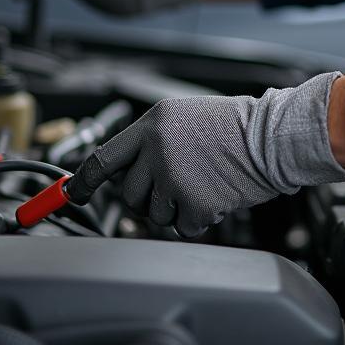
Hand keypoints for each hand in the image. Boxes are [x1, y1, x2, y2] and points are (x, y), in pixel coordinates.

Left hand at [68, 73, 344, 236]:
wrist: (272, 137)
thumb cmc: (236, 127)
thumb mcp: (185, 118)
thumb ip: (152, 141)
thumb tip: (121, 173)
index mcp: (152, 124)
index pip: (102, 158)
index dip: (82, 182)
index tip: (72, 195)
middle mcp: (157, 149)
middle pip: (128, 194)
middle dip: (147, 198)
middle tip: (174, 187)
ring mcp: (174, 177)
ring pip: (154, 213)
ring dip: (175, 207)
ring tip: (203, 183)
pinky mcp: (193, 202)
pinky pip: (182, 226)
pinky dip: (198, 218)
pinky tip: (215, 195)